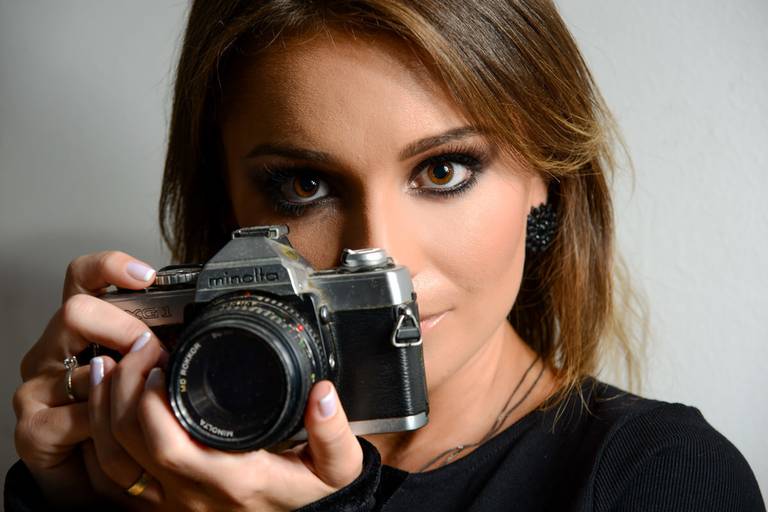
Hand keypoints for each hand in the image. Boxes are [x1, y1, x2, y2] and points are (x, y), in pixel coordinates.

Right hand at [12, 251, 156, 506]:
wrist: (96, 480)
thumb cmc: (125, 417)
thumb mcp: (146, 372)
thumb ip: (159, 345)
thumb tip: (203, 323)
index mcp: (83, 328)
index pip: (83, 278)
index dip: (109, 267)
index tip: (145, 275)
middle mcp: (53, 349)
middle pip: (77, 311)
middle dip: (125, 328)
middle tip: (153, 351)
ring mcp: (38, 387)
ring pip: (81, 367)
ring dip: (126, 385)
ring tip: (149, 399)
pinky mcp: (33, 428)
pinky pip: (79, 416)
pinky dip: (109, 426)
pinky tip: (123, 436)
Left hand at [89, 334, 363, 511]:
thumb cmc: (313, 494)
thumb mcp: (337, 467)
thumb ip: (334, 432)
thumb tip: (324, 393)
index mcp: (233, 478)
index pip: (169, 444)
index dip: (150, 401)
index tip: (159, 361)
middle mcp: (194, 494)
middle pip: (129, 446)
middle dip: (121, 390)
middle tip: (136, 348)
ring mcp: (175, 501)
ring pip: (114, 463)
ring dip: (100, 412)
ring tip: (107, 367)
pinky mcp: (166, 502)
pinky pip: (116, 478)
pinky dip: (101, 440)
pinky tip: (104, 407)